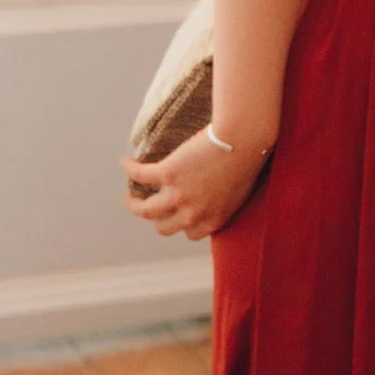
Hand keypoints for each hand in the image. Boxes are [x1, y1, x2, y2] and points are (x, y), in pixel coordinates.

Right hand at [124, 127, 266, 241]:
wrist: (244, 140)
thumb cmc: (249, 160)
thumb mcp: (240, 191)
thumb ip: (225, 201)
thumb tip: (217, 196)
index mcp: (213, 220)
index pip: (191, 234)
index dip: (183, 224)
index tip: (179, 214)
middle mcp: (194, 213)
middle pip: (164, 228)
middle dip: (157, 220)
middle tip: (151, 207)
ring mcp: (178, 195)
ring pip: (146, 211)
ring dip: (133, 205)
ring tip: (130, 196)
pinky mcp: (168, 173)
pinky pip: (140, 175)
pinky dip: (129, 168)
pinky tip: (125, 162)